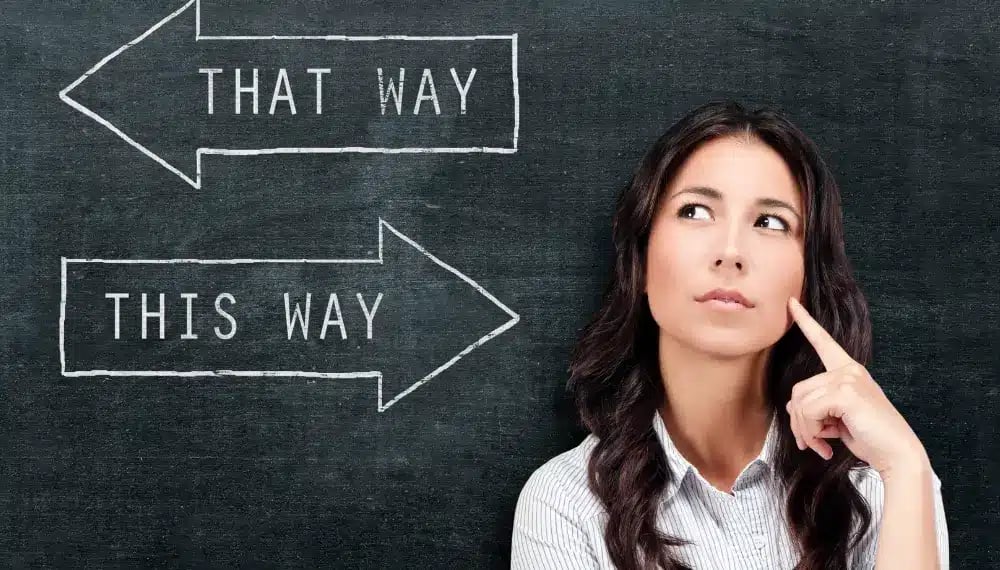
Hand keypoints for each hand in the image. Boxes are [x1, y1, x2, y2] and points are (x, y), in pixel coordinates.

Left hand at [785, 296, 929, 477]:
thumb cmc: (870, 438)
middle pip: (798, 390)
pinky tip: (826, 446)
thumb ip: (817, 408)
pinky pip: (807, 412)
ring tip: (820, 446)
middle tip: (810, 443)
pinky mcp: (846, 392)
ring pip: (800, 403)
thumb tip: (791, 408)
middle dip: (799, 422)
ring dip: (804, 431)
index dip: (806, 322)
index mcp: (849, 371)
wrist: (896, 454)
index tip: (791, 303)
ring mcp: (848, 378)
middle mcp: (848, 370)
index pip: (824, 342)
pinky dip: (810, 433)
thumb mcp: (837, 420)